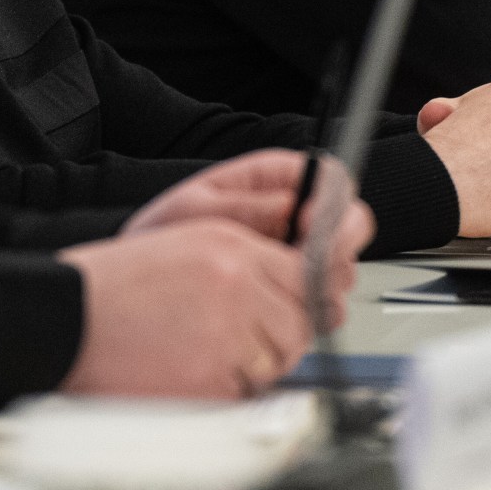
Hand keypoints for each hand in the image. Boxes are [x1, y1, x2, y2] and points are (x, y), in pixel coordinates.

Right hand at [57, 220, 314, 398]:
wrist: (66, 319)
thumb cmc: (116, 286)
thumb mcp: (185, 244)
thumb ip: (247, 261)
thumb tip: (300, 286)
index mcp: (230, 249)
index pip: (307, 276)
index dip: (308, 296)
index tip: (299, 307)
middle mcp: (235, 289)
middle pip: (301, 324)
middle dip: (283, 336)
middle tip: (248, 338)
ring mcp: (224, 337)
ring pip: (278, 363)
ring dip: (255, 365)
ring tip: (207, 352)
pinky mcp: (209, 381)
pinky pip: (246, 394)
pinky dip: (227, 390)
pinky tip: (191, 371)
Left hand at [121, 149, 373, 301]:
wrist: (142, 283)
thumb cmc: (162, 235)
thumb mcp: (193, 210)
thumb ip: (243, 206)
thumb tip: (289, 202)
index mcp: (275, 180)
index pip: (331, 179)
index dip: (332, 200)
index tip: (312, 222)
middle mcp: (295, 215)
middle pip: (348, 225)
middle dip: (335, 247)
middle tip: (307, 266)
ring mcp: (298, 255)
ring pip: (342, 266)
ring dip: (325, 280)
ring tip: (285, 291)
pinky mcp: (294, 291)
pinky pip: (324, 298)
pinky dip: (313, 307)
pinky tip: (284, 310)